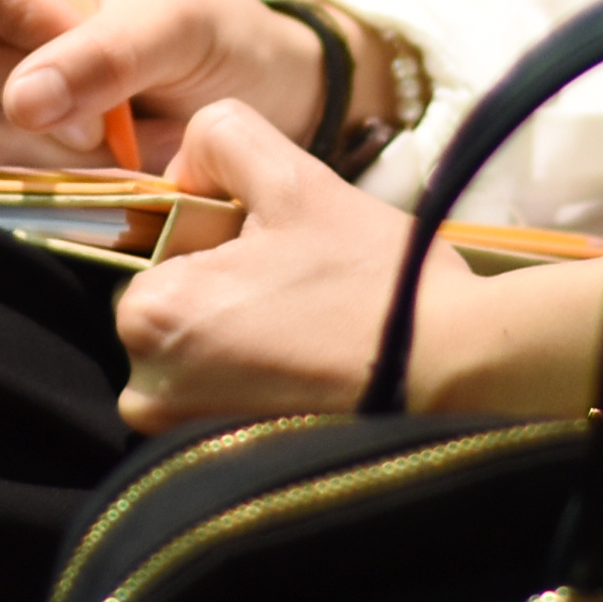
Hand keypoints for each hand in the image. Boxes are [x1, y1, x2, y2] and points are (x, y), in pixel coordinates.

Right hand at [0, 0, 333, 167]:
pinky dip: (58, 173)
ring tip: (124, 132)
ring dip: (51, 142)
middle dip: (11, 86)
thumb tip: (20, 103)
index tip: (84, 40)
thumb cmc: (211, 33)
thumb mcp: (175, 26)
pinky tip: (109, 157)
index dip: (8, 22)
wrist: (243, 98)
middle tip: (99, 108)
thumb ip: (105, 53)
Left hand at [115, 103, 602, 429]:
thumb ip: (220, 138)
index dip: (218, 237)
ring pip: (197, 353)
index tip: (280, 250)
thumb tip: (185, 162)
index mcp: (150, 317)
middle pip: (174, 307)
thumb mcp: (294, 179)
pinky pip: (221, 398)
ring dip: (243, 333)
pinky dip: (259, 378)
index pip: (154, 251)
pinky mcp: (224, 463)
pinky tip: (313, 362)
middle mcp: (148, 391)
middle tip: (302, 286)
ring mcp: (183, 438)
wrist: (454, 372)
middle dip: (227, 288)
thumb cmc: (374, 279)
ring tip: (312, 325)